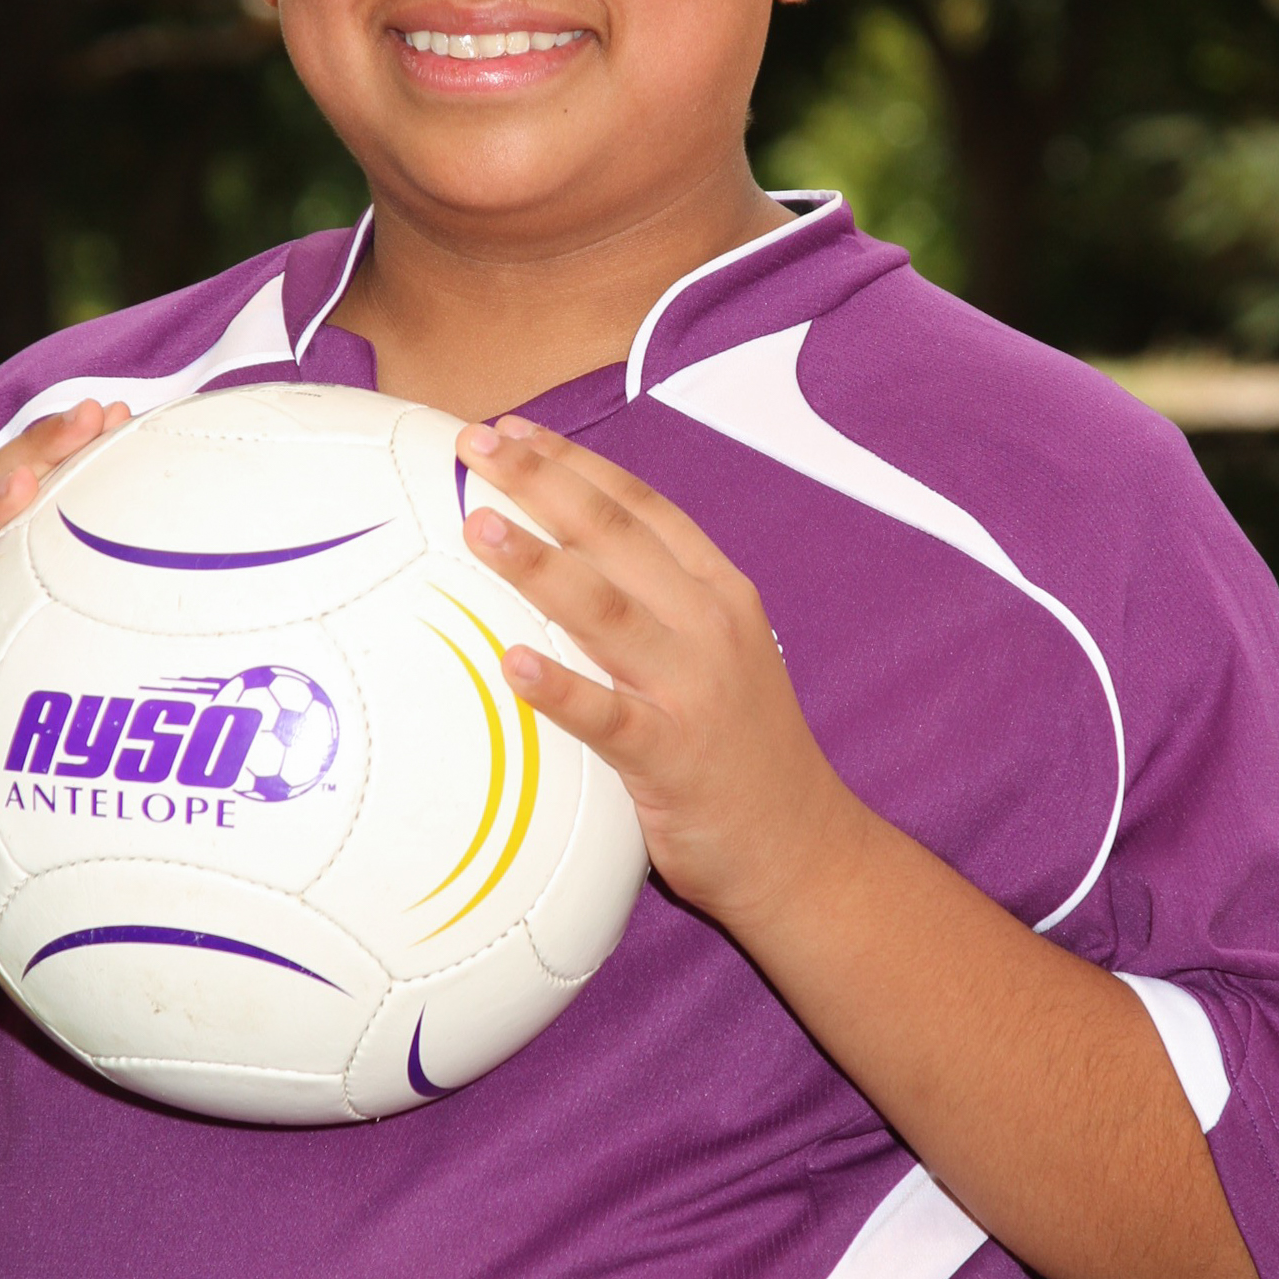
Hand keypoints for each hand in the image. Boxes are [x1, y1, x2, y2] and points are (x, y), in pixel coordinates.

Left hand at [457, 416, 853, 932]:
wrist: (802, 848)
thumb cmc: (740, 751)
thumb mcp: (717, 653)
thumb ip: (658, 606)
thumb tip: (569, 565)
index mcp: (718, 593)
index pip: (640, 507)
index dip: (574, 462)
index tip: (514, 430)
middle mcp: (709, 627)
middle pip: (615, 536)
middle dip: (543, 482)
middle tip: (476, 445)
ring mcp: (693, 690)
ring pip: (606, 610)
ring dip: (539, 564)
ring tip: (480, 527)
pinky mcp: (673, 758)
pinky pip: (608, 717)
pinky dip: (561, 688)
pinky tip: (513, 663)